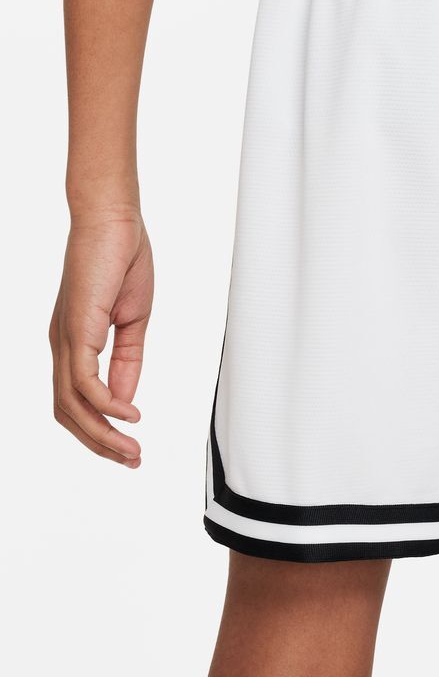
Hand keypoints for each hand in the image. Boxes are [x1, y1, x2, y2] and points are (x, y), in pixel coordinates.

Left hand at [49, 206, 152, 466]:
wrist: (114, 221)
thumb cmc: (123, 259)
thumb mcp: (133, 320)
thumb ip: (128, 360)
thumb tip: (126, 399)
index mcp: (75, 342)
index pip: (78, 400)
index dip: (103, 429)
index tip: (132, 445)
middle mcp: (62, 346)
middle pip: (68, 413)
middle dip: (99, 444)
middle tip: (131, 461)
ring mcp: (65, 339)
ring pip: (71, 405)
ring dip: (101, 434)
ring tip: (131, 450)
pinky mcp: (76, 330)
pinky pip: (84, 381)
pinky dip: (106, 404)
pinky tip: (129, 413)